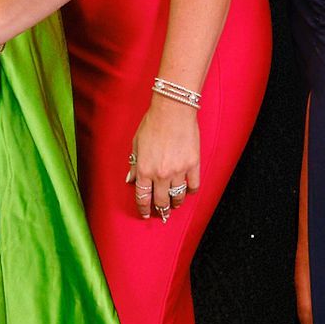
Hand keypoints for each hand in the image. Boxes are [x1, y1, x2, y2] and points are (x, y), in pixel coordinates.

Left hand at [127, 95, 200, 221]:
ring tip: (174, 204)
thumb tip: (131, 179)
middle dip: (160, 209)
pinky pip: (193, 185)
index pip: (143, 197)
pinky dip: (190, 191)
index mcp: (145, 169)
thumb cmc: (153, 123)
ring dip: (175, 203)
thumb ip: (134, 164)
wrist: (173, 110)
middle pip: (161, 201)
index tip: (145, 213)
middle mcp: (161, 174)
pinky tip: (188, 191)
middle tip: (161, 211)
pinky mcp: (193, 164)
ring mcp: (178, 170)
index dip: (143, 208)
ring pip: (177, 196)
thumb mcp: (136, 144)